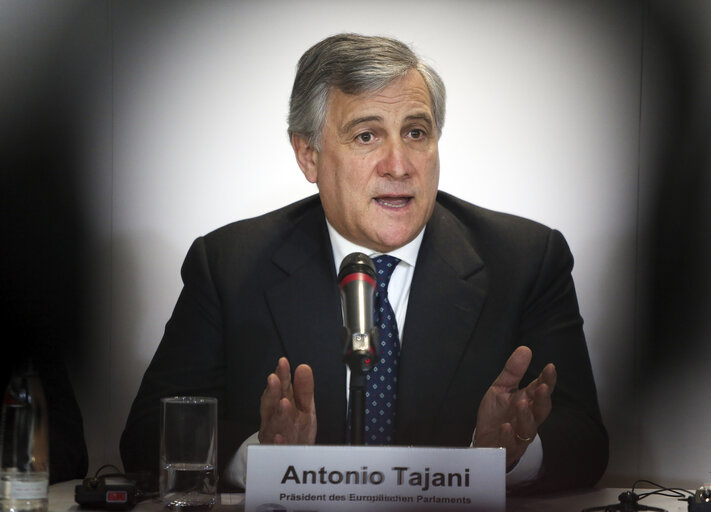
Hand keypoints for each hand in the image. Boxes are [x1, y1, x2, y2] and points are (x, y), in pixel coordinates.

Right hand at [258, 357, 316, 444]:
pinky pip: (276, 447)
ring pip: (274, 423)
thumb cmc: (296, 428)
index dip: (282, 374)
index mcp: (281, 404)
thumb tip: (303, 367)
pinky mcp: (276, 451)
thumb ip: (304, 388)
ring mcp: (274, 434)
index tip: (283, 362)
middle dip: (274, 390)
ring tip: (284, 402)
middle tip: (275, 378)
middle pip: (273, 402)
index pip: (281, 386)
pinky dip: (277, 442)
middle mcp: (274, 417)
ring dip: (278, 413)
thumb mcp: (304, 407)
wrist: (292, 456)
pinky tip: (279, 436)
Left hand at [473, 346, 555, 468]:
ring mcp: (518, 435)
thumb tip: (525, 348)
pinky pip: (510, 444)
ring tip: (522, 402)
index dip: (547, 380)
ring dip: (526, 415)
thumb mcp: (501, 389)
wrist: (484, 442)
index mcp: (527, 402)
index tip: (550, 367)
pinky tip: (506, 426)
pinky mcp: (506, 449)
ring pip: (528, 428)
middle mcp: (527, 419)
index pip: (540, 390)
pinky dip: (509, 436)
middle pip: (541, 410)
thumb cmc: (497, 415)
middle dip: (543, 398)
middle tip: (543, 386)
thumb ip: (513, 372)